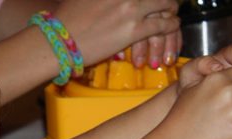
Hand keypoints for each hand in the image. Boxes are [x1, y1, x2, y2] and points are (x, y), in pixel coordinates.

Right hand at [53, 0, 181, 68]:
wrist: (59, 41)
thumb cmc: (67, 18)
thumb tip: (115, 1)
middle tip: (168, 2)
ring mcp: (131, 8)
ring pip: (165, 4)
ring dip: (171, 9)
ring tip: (173, 13)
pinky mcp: (134, 30)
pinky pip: (162, 26)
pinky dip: (170, 26)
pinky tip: (171, 27)